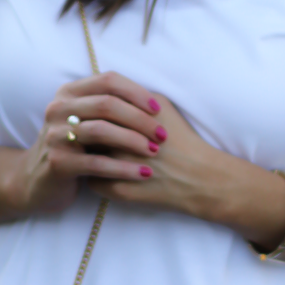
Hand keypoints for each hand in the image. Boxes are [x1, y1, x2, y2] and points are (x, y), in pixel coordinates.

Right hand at [19, 71, 165, 212]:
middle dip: (140, 119)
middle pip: (107, 104)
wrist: (37, 182)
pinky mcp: (57, 163)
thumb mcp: (86, 120)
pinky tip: (143, 174)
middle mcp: (58, 108)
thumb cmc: (74, 148)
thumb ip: (108, 106)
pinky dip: (124, 168)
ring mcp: (55, 135)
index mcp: (68, 92)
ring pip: (102, 131)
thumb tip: (152, 101)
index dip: (136, 93)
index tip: (158, 109)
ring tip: (154, 151)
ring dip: (133, 141)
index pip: (108, 80)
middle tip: (162, 134)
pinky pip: (97, 163)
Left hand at [84, 94, 241, 222]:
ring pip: (85, 159)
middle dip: (84, 135)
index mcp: (125, 118)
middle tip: (88, 136)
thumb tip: (106, 94)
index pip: (93, 112)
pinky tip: (103, 174)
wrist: (200, 176)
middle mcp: (117, 141)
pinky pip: (93, 182)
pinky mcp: (117, 190)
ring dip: (86, 157)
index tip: (93, 117)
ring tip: (92, 154)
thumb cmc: (182, 138)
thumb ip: (132, 96)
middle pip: (84, 134)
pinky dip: (95, 178)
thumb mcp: (161, 105)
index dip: (91, 114)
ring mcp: (115, 167)